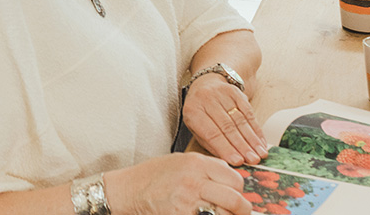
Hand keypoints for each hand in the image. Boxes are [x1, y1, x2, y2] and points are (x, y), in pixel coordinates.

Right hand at [102, 153, 249, 214]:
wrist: (127, 190)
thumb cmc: (152, 176)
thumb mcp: (180, 160)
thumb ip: (206, 167)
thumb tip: (231, 177)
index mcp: (196, 163)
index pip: (234, 179)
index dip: (239, 190)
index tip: (237, 195)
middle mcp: (194, 180)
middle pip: (235, 199)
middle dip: (242, 210)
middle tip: (240, 212)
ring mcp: (187, 201)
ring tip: (219, 214)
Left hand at [182, 74, 269, 165]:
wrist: (206, 84)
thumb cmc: (200, 112)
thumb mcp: (196, 127)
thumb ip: (210, 144)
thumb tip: (230, 160)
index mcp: (193, 111)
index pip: (211, 133)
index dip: (226, 148)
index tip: (238, 161)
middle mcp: (207, 100)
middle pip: (228, 127)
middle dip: (242, 146)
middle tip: (253, 160)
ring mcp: (222, 94)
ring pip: (240, 120)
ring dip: (252, 139)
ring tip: (260, 154)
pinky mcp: (236, 92)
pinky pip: (249, 113)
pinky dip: (257, 129)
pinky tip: (261, 142)